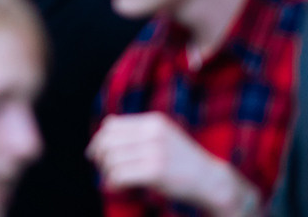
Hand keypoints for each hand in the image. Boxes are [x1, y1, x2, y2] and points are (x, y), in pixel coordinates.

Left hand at [88, 113, 251, 214]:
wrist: (212, 181)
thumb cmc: (184, 162)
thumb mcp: (164, 137)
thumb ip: (138, 131)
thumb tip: (106, 127)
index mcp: (153, 122)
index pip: (112, 125)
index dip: (99, 140)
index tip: (95, 154)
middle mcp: (153, 133)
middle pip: (108, 141)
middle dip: (99, 156)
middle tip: (100, 168)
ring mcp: (155, 152)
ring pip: (112, 159)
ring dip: (106, 172)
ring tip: (112, 180)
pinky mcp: (155, 172)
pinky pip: (120, 175)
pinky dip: (112, 182)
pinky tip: (116, 187)